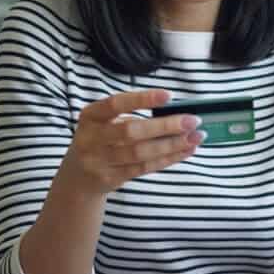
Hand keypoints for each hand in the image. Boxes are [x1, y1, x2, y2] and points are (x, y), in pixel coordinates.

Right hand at [57, 89, 203, 195]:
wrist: (77, 177)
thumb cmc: (101, 140)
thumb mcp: (105, 123)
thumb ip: (132, 117)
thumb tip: (176, 114)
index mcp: (90, 116)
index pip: (115, 104)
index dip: (142, 99)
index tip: (169, 95)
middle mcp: (91, 138)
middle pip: (131, 132)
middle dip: (166, 126)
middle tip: (193, 121)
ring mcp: (98, 161)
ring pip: (141, 153)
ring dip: (172, 145)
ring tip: (196, 137)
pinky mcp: (110, 179)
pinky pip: (144, 168)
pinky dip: (168, 159)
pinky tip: (186, 150)